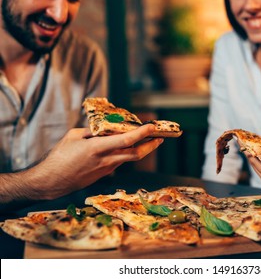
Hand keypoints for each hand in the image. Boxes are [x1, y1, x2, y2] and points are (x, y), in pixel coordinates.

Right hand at [27, 124, 162, 199]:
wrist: (52, 182)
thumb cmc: (59, 157)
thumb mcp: (73, 136)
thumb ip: (91, 132)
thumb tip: (104, 130)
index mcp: (97, 148)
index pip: (126, 141)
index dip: (142, 133)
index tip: (153, 127)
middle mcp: (106, 160)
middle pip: (136, 154)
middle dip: (151, 145)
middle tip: (160, 137)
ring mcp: (106, 169)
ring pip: (130, 158)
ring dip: (142, 149)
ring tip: (149, 140)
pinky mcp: (104, 174)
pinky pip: (120, 162)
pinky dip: (127, 153)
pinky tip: (127, 147)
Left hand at [245, 145, 260, 191]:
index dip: (253, 151)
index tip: (245, 142)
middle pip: (255, 163)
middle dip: (247, 151)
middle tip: (240, 139)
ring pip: (254, 166)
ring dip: (249, 155)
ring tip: (243, 143)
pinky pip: (257, 169)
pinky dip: (254, 160)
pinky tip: (250, 151)